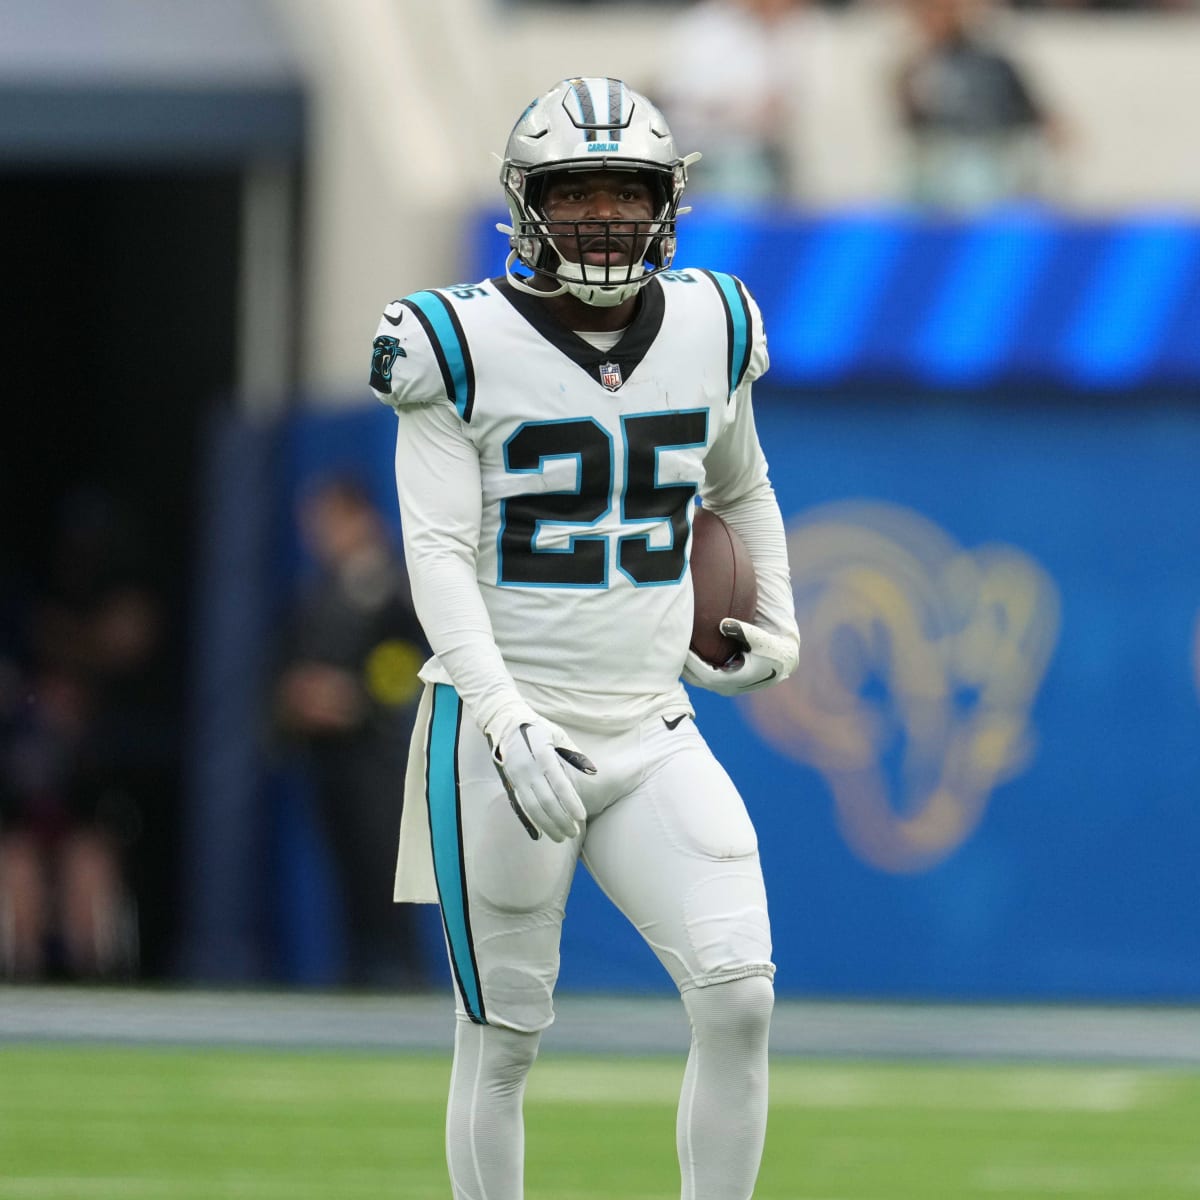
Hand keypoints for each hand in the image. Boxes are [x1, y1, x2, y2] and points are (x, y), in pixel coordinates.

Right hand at [487, 711, 595, 841]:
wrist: (504, 722)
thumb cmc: (536, 728)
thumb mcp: (557, 734)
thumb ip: (573, 754)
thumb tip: (592, 772)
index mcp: (542, 753)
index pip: (558, 782)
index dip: (570, 801)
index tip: (581, 816)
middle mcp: (527, 767)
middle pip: (545, 800)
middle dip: (561, 819)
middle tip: (574, 832)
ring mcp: (517, 776)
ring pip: (533, 807)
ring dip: (548, 824)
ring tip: (562, 837)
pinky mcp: (511, 783)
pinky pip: (522, 806)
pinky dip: (534, 821)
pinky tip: (544, 831)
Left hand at [682, 618, 797, 696]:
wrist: (784, 660)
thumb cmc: (773, 648)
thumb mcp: (762, 639)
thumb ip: (744, 631)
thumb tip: (724, 624)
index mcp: (735, 681)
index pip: (704, 674)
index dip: (690, 663)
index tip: (680, 648)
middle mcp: (728, 687)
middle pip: (696, 679)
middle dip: (682, 665)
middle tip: (668, 647)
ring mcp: (725, 686)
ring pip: (697, 678)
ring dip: (685, 667)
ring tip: (672, 649)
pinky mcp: (725, 682)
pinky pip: (702, 675)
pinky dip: (692, 666)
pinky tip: (684, 651)